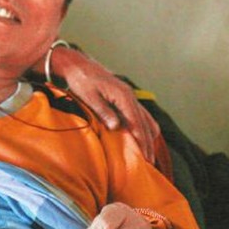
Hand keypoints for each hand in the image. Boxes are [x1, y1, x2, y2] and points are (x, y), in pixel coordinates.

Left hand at [49, 47, 159, 161]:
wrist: (78, 65)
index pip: (137, 122)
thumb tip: (116, 127)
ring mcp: (130, 96)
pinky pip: (141, 114)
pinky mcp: (125, 98)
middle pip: (144, 123)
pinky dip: (145, 127)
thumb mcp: (89, 96)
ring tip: (149, 154)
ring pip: (146, 119)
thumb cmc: (81, 80)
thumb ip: (103, 111)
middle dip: (148, 143)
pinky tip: (145, 137)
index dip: (141, 141)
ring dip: (148, 137)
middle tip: (150, 163)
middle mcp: (130, 96)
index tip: (145, 157)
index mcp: (123, 96)